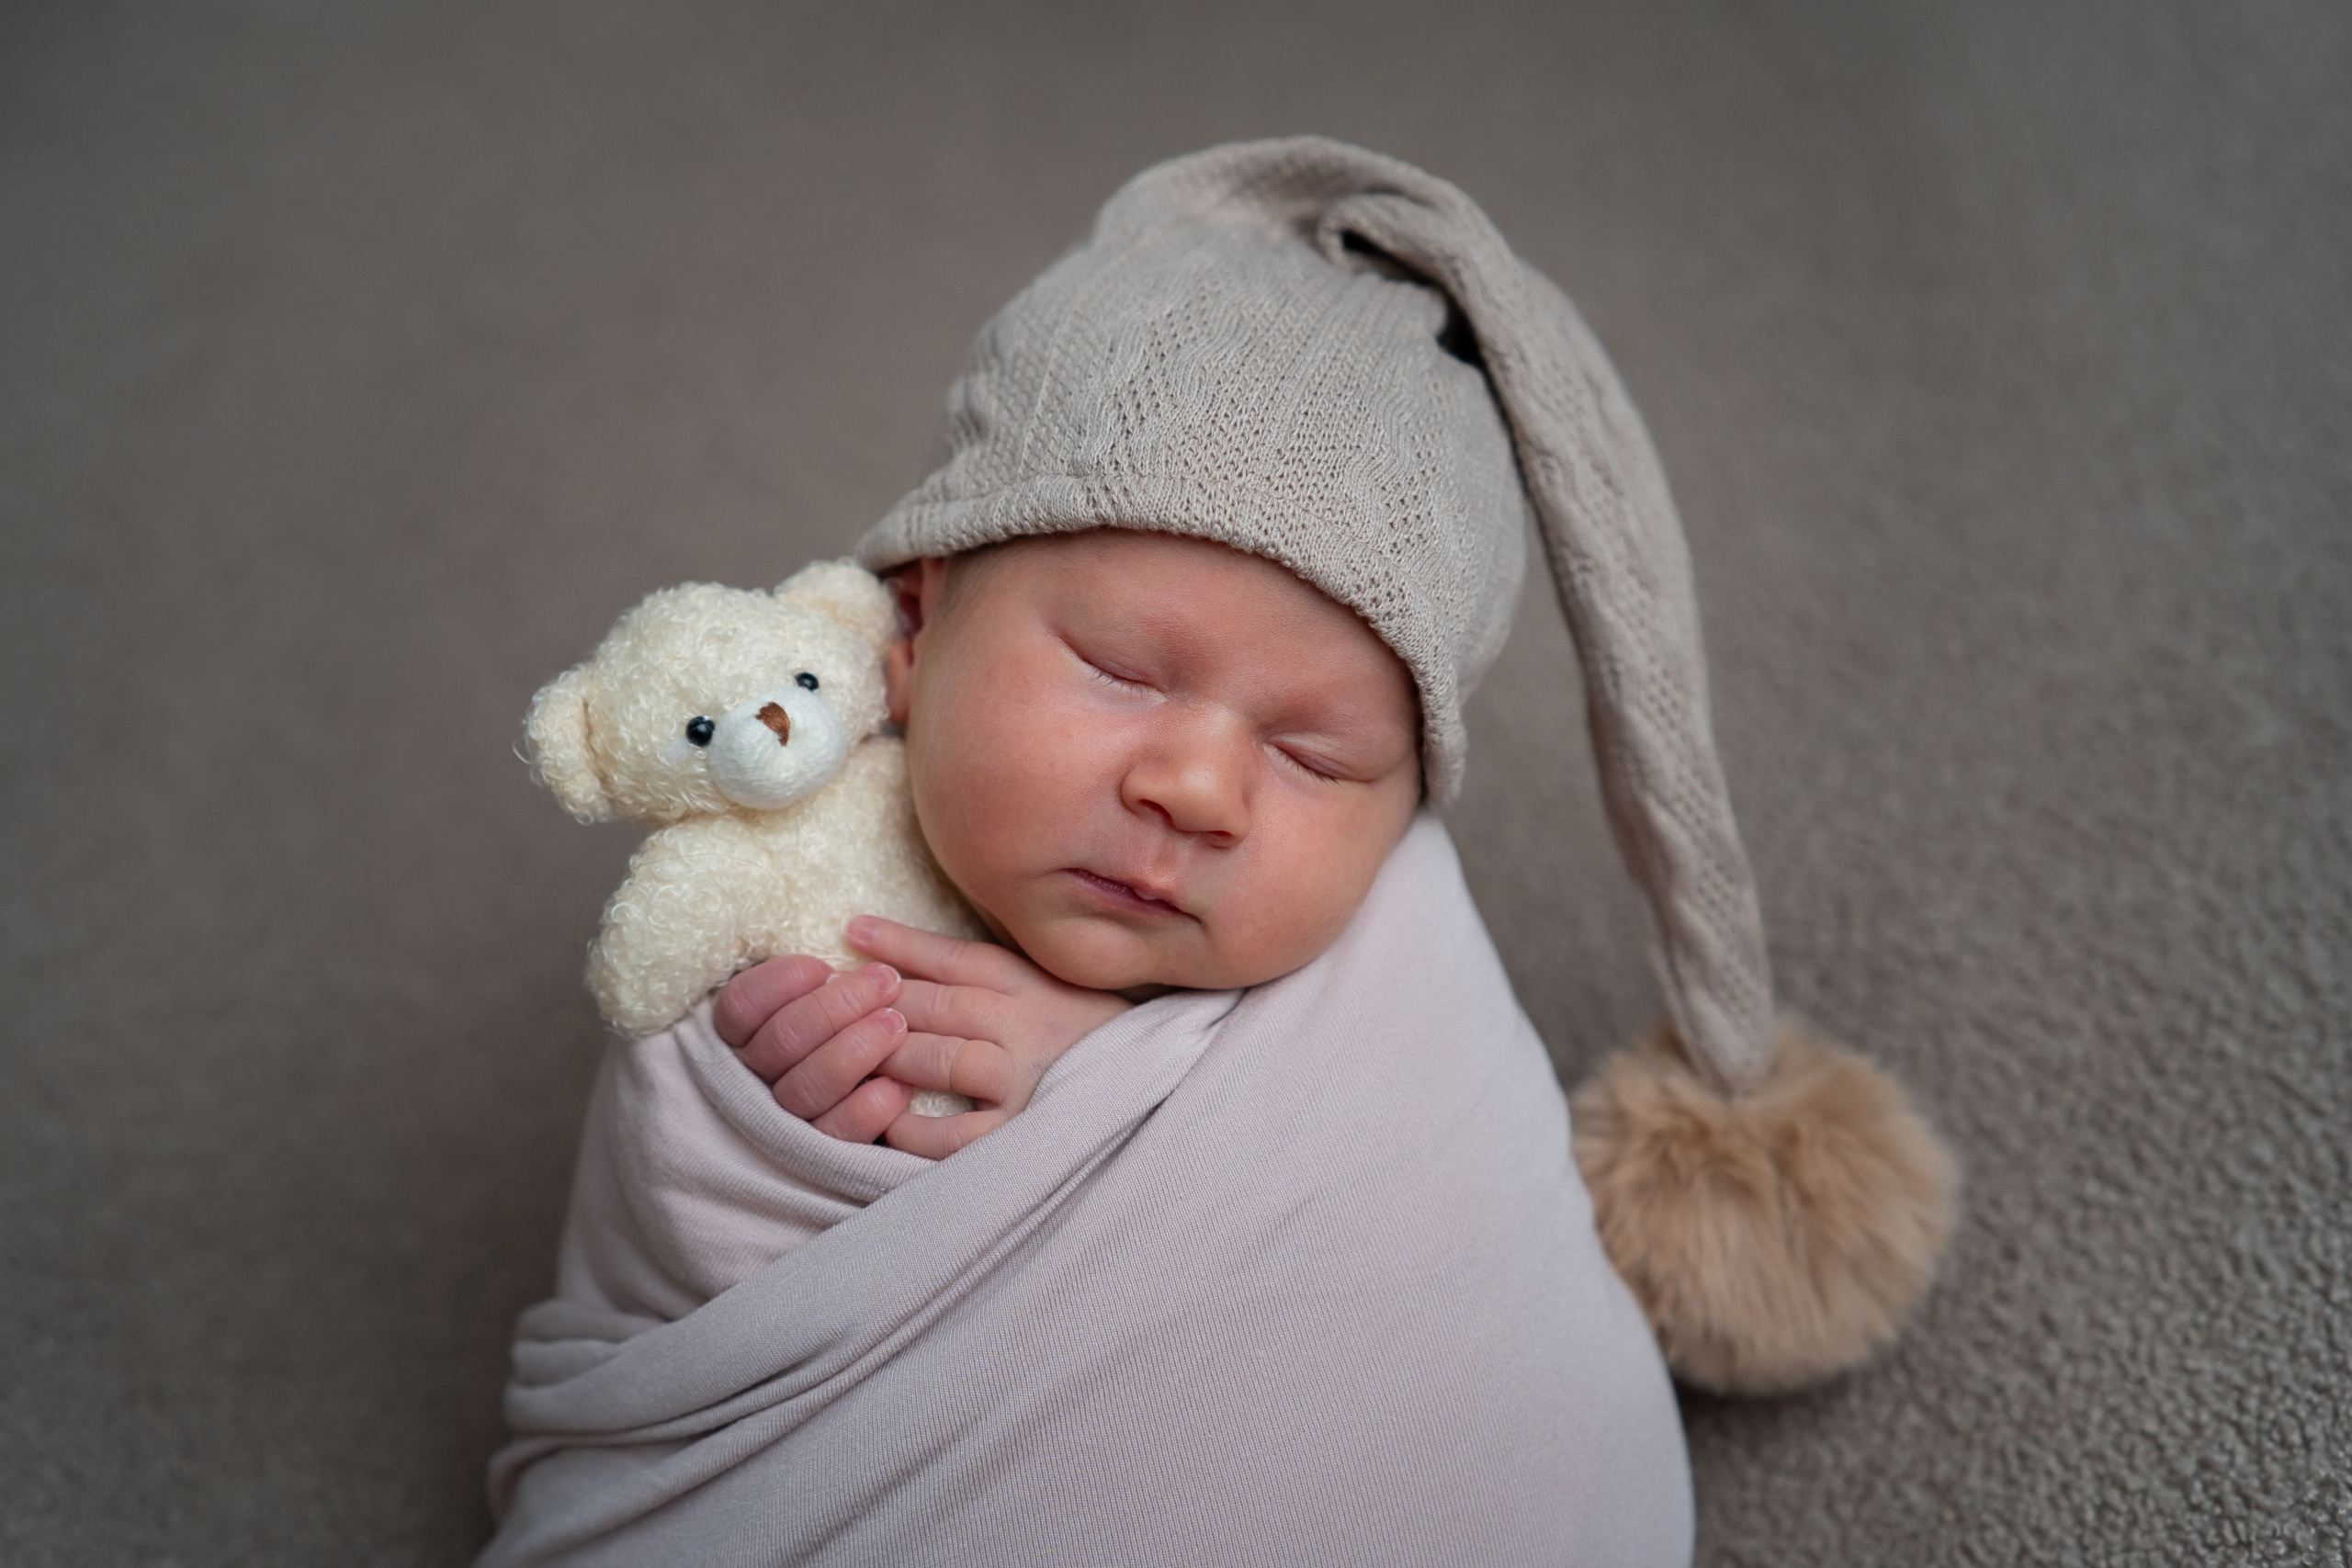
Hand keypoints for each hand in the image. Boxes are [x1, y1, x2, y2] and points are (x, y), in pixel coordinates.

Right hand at [710, 954, 917, 1142]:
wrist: (856, 1107)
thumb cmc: (834, 1030)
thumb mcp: (811, 995)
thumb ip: (813, 980)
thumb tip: (841, 958)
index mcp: (738, 1037)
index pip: (740, 1007)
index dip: (781, 982)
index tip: (823, 966)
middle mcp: (751, 1081)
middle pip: (781, 1041)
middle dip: (838, 1006)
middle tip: (886, 981)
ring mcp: (783, 1122)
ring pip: (806, 1088)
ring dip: (856, 1049)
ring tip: (897, 1023)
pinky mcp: (821, 1157)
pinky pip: (837, 1136)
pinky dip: (869, 1108)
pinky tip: (900, 1085)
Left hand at [847, 915, 1131, 1158]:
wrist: (1163, 1089)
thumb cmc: (1095, 1041)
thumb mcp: (1052, 989)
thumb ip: (996, 977)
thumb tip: (917, 961)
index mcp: (1030, 984)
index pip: (954, 957)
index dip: (898, 943)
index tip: (851, 931)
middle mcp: (1024, 1025)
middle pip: (934, 1003)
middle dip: (876, 999)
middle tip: (827, 998)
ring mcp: (1023, 1080)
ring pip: (938, 1057)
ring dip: (889, 1052)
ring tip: (848, 1051)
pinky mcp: (1022, 1134)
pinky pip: (954, 1134)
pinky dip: (914, 1128)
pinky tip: (885, 1120)